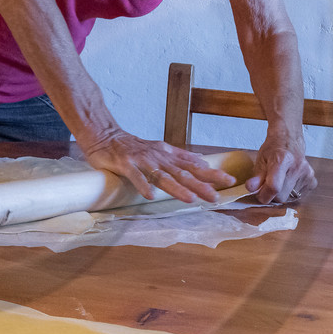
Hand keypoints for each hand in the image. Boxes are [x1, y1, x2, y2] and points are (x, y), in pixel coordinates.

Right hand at [80, 129, 235, 203]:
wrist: (103, 134)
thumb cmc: (132, 147)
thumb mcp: (159, 150)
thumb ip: (178, 157)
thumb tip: (201, 162)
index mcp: (167, 154)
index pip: (192, 165)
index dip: (210, 173)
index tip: (229, 180)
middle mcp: (157, 156)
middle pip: (182, 173)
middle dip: (200, 184)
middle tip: (216, 196)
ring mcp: (141, 160)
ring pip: (162, 176)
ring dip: (177, 188)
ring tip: (191, 199)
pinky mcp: (124, 164)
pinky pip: (134, 176)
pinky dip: (143, 185)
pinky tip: (150, 196)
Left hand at [246, 135, 316, 203]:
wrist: (289, 140)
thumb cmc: (273, 149)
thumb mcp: (261, 160)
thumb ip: (256, 176)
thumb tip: (251, 188)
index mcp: (282, 159)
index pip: (274, 187)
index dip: (264, 195)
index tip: (259, 194)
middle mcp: (297, 167)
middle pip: (281, 196)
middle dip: (272, 195)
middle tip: (268, 185)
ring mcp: (307, 174)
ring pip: (289, 198)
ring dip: (282, 193)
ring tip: (280, 179)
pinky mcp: (312, 181)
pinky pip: (298, 196)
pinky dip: (291, 192)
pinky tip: (289, 181)